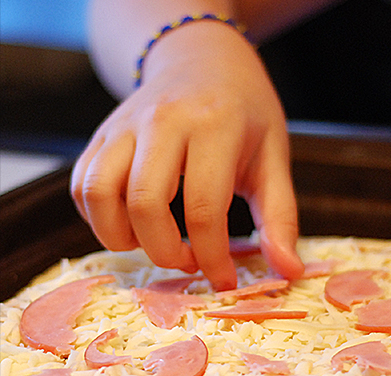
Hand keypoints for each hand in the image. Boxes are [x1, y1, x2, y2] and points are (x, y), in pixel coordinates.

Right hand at [71, 21, 302, 289]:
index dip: (212, 257)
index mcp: (214, 126)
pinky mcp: (102, 133)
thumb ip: (280, 216)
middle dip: (164, 253)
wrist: (203, 60)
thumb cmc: (245, 113)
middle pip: (144, 204)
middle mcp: (162, 120)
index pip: (204, 209)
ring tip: (154, 243)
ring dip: (122, 238)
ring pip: (98, 194)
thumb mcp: (274, 158)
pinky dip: (99, 218)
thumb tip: (289, 271)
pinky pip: (82, 185)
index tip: (223, 280)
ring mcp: (124, 124)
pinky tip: (132, 224)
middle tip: (188, 261)